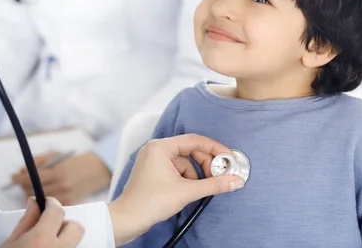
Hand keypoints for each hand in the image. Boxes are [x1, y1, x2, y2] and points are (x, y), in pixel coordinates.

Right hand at [1, 197, 83, 247]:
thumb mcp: (10, 243)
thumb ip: (27, 221)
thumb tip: (34, 202)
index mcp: (41, 240)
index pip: (58, 212)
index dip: (52, 204)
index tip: (47, 203)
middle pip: (76, 228)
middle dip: (64, 224)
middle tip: (48, 229)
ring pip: (75, 243)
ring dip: (63, 241)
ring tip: (45, 246)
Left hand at [12, 152, 110, 205]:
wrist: (98, 169)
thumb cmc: (75, 160)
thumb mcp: (57, 155)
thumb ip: (39, 160)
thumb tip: (22, 170)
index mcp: (58, 171)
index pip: (31, 178)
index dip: (19, 178)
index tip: (13, 176)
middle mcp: (62, 185)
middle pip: (32, 191)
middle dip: (24, 185)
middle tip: (22, 181)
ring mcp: (66, 196)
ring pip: (39, 200)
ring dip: (32, 194)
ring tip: (34, 187)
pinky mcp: (70, 203)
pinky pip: (50, 205)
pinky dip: (44, 201)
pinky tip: (46, 194)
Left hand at [108, 134, 244, 245]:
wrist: (126, 221)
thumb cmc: (150, 203)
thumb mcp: (187, 192)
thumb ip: (214, 184)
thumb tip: (235, 180)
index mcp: (161, 147)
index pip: (195, 140)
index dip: (214, 148)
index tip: (229, 157)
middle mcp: (156, 149)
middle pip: (190, 150)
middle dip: (205, 164)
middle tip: (219, 175)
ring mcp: (154, 160)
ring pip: (185, 162)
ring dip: (196, 174)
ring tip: (200, 188)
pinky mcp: (154, 171)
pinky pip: (177, 169)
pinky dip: (186, 179)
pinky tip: (188, 191)